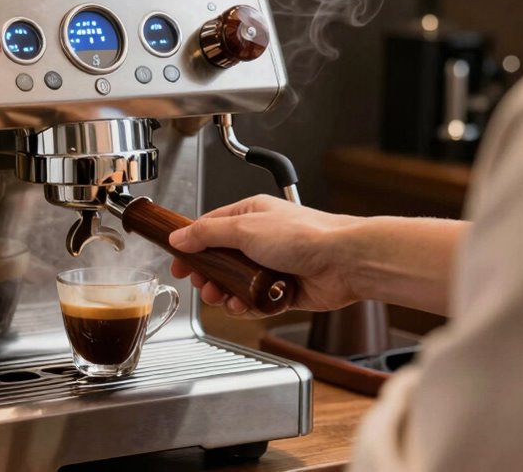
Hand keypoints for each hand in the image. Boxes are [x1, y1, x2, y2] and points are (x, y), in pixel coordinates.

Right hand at [169, 194, 360, 317]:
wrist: (344, 261)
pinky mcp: (282, 290)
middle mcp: (260, 239)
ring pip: (235, 284)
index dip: (191, 246)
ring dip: (225, 294)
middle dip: (207, 276)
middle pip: (220, 261)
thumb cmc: (305, 235)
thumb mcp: (244, 228)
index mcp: (250, 215)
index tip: (178, 262)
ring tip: (222, 298)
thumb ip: (207, 233)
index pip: (210, 229)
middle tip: (202, 284)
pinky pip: (255, 302)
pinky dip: (246, 307)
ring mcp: (271, 266)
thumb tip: (179, 236)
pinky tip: (244, 306)